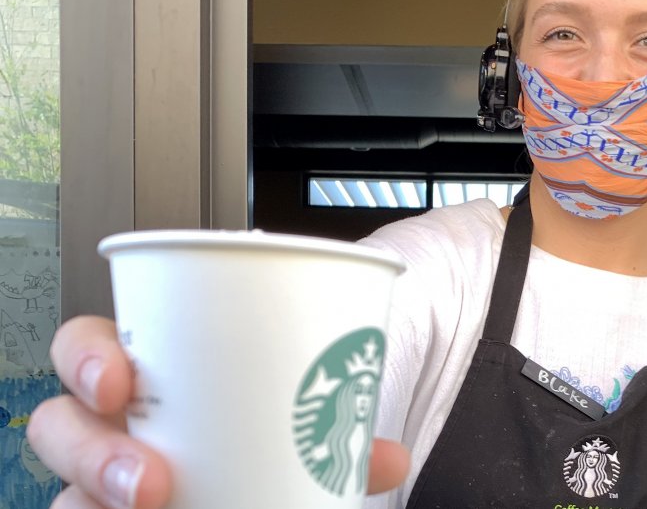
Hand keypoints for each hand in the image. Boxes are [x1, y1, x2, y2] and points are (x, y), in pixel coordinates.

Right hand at [29, 316, 409, 507]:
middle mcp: (111, 426)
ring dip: (94, 502)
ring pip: (63, 494)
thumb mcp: (290, 420)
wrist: (253, 482)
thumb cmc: (255, 432)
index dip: (86, 358)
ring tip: (153, 508)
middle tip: (151, 480)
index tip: (121, 381)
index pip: (86, 349)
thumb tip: (391, 457)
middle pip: (60, 427)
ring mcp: (100, 481)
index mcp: (149, 376)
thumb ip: (336, 433)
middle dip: (92, 451)